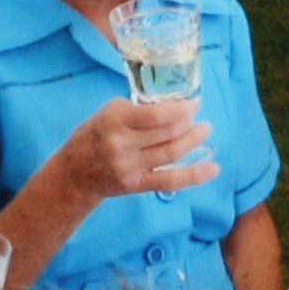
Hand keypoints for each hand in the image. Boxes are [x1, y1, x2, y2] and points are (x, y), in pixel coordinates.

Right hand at [53, 98, 216, 199]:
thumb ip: (138, 109)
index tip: (194, 105)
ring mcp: (130, 166)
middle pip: (167, 134)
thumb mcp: (109, 112)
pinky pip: (170, 180)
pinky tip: (213, 168)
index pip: (155, 115)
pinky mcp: (136, 184)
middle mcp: (123, 144)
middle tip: (199, 118)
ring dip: (193, 141)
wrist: (75, 173)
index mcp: (116, 120)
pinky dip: (194, 175)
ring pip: (171, 154)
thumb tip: (174, 106)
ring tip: (204, 131)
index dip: (180, 110)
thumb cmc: (95, 135)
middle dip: (189, 124)